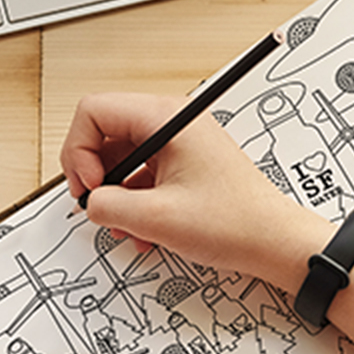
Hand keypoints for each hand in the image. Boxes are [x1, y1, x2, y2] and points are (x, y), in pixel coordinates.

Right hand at [59, 93, 330, 289]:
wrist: (273, 241)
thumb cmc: (234, 222)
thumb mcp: (156, 219)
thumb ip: (108, 206)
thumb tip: (89, 203)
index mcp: (166, 118)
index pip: (93, 111)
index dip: (79, 151)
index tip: (90, 187)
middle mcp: (172, 122)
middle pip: (104, 133)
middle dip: (94, 174)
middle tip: (97, 206)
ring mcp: (179, 143)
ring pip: (121, 158)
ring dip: (114, 194)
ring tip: (124, 225)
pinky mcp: (184, 164)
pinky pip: (142, 175)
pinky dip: (133, 201)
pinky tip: (143, 229)